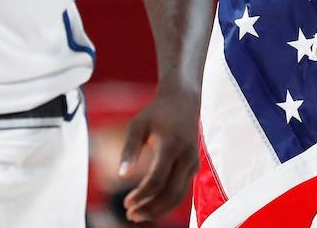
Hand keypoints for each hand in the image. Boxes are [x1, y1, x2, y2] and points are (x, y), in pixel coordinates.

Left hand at [119, 87, 200, 222]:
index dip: (140, 196)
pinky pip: (182, 191)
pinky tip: (150, 205)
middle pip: (170, 194)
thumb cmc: (156, 113)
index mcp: (172, 146)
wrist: (183, 101)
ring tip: (138, 215)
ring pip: (179, 197)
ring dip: (159, 210)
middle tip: (130, 215)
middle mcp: (186, 157)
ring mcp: (193, 163)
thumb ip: (130, 150)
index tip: (126, 203)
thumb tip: (122, 176)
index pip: (156, 181)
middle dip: (150, 209)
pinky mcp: (194, 167)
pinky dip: (166, 202)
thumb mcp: (138, 126)